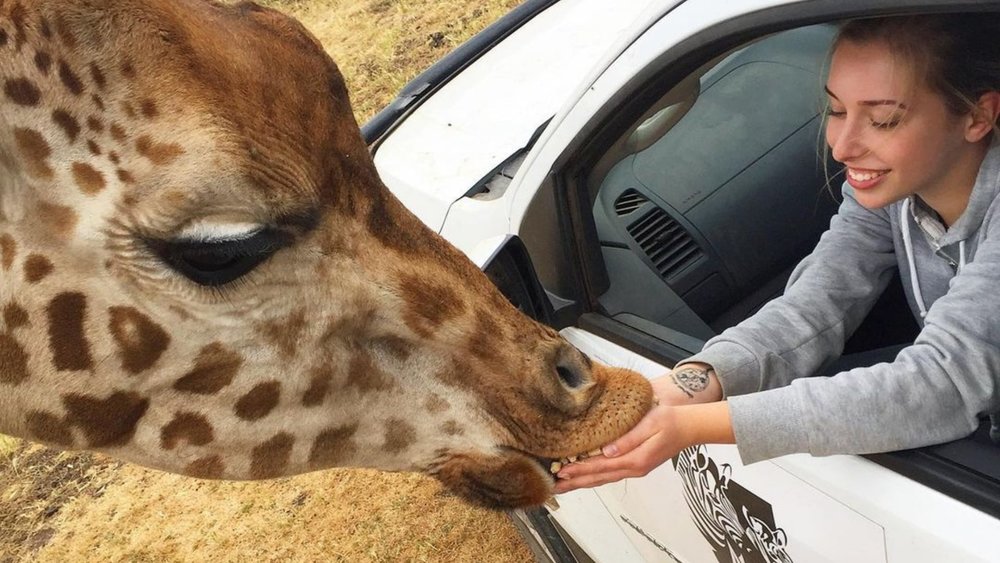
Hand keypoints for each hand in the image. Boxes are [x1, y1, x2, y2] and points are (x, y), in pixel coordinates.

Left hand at [551, 371, 733, 493]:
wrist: (690, 427)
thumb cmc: (671, 421)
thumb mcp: (650, 424)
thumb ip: (628, 438)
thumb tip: (607, 450)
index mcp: (636, 459)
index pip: (601, 466)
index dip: (579, 469)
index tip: (561, 471)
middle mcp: (634, 468)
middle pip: (599, 478)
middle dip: (576, 482)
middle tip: (555, 486)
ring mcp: (635, 468)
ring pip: (603, 478)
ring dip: (583, 482)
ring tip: (564, 485)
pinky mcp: (636, 464)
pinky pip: (610, 474)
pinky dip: (595, 477)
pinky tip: (585, 476)